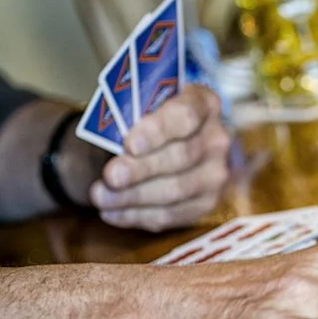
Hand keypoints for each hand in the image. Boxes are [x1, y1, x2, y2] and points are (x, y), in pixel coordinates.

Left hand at [90, 85, 230, 231]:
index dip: (158, 131)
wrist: (150, 146)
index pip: (186, 115)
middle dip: (142, 169)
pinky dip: (139, 216)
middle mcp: (217, 137)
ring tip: (99, 196)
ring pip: (178, 189)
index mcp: (203, 103)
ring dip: (135, 196)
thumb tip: (116, 151)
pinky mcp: (207, 202)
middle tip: (110, 176)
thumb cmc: (139, 122)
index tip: (130, 145)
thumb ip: (127, 121)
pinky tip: (112, 212)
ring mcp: (216, 172)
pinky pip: (174, 215)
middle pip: (183, 155)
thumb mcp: (133, 109)